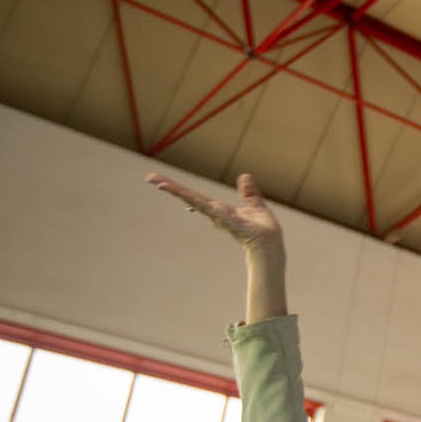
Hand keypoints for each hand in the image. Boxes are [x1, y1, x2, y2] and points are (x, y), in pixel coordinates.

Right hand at [147, 170, 281, 254]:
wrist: (270, 245)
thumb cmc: (263, 230)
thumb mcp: (255, 205)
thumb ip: (248, 193)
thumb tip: (244, 176)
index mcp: (219, 210)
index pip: (195, 197)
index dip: (179, 189)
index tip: (160, 182)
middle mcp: (215, 213)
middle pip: (189, 198)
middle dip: (171, 187)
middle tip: (150, 178)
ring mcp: (219, 217)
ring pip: (195, 201)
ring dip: (177, 191)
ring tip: (159, 182)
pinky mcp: (227, 219)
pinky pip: (212, 209)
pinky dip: (198, 202)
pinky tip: (188, 197)